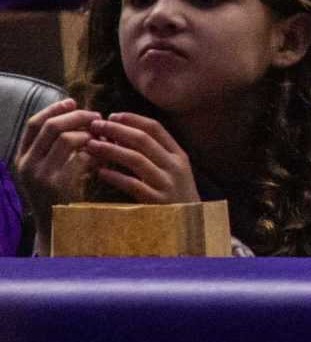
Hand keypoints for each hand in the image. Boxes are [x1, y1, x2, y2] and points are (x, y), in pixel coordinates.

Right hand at [12, 98, 97, 216]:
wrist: (55, 228)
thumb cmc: (57, 196)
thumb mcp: (48, 169)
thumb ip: (55, 147)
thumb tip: (77, 116)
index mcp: (22, 157)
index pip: (33, 123)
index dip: (53, 109)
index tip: (73, 101)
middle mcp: (26, 164)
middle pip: (51, 126)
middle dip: (76, 116)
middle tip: (96, 116)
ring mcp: (40, 175)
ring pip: (67, 139)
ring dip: (88, 134)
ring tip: (101, 136)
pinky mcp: (58, 185)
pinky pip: (80, 158)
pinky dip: (95, 152)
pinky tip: (103, 155)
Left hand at [84, 114, 200, 205]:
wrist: (188, 226)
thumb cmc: (174, 196)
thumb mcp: (172, 172)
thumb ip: (154, 154)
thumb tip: (120, 136)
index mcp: (178, 155)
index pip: (155, 128)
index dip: (132, 119)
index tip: (111, 116)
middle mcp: (174, 166)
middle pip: (143, 140)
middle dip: (116, 130)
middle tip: (95, 126)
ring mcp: (166, 184)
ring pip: (135, 159)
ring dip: (110, 150)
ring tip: (90, 145)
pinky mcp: (156, 201)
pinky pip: (132, 185)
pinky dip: (115, 176)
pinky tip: (100, 172)